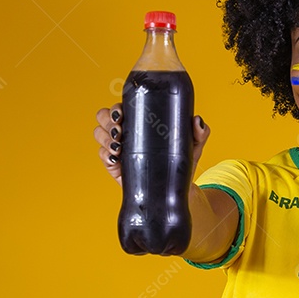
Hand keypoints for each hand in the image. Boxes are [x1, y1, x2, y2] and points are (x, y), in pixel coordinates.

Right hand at [94, 104, 211, 185]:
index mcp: (141, 121)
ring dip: (105, 137)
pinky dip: (105, 154)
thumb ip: (199, 133)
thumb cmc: (181, 164)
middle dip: (107, 121)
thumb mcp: (193, 146)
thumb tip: (196, 121)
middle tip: (119, 131)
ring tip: (118, 147)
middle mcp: (126, 131)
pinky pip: (101, 155)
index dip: (117, 107)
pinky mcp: (114, 165)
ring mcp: (118, 147)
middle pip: (104, 116)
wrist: (175, 191)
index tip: (122, 115)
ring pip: (99, 133)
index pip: (122, 106)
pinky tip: (116, 158)